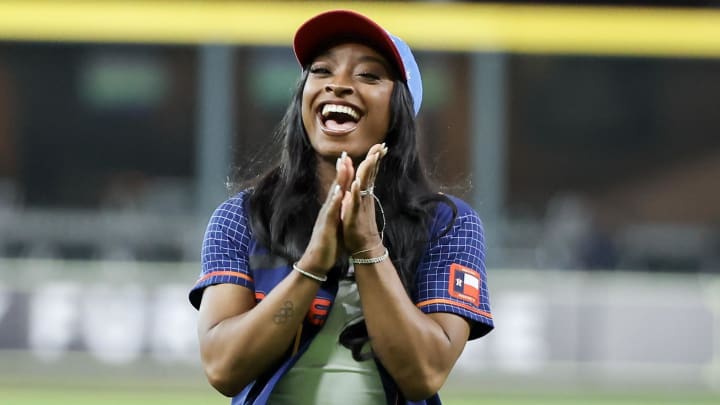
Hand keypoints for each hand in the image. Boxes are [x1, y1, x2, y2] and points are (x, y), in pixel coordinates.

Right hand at [296, 152, 352, 274]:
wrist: (317, 261)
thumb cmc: (328, 244)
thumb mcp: (337, 225)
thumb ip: (340, 212)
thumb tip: (344, 203)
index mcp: (333, 209)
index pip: (340, 188)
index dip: (345, 174)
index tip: (349, 159)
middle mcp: (328, 209)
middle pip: (336, 187)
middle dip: (341, 171)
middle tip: (345, 154)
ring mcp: (326, 216)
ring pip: (333, 195)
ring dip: (339, 180)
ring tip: (344, 166)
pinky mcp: (326, 226)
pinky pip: (332, 211)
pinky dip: (336, 200)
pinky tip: (340, 191)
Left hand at [341, 143, 387, 253]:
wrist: (364, 247)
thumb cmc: (360, 227)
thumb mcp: (358, 205)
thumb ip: (360, 192)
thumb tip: (360, 180)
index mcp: (364, 194)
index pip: (370, 172)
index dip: (374, 159)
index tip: (380, 145)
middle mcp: (365, 197)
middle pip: (370, 174)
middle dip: (374, 159)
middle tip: (381, 145)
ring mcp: (360, 205)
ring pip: (364, 185)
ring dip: (367, 171)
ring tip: (370, 158)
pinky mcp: (354, 215)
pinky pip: (355, 202)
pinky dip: (356, 192)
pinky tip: (356, 183)